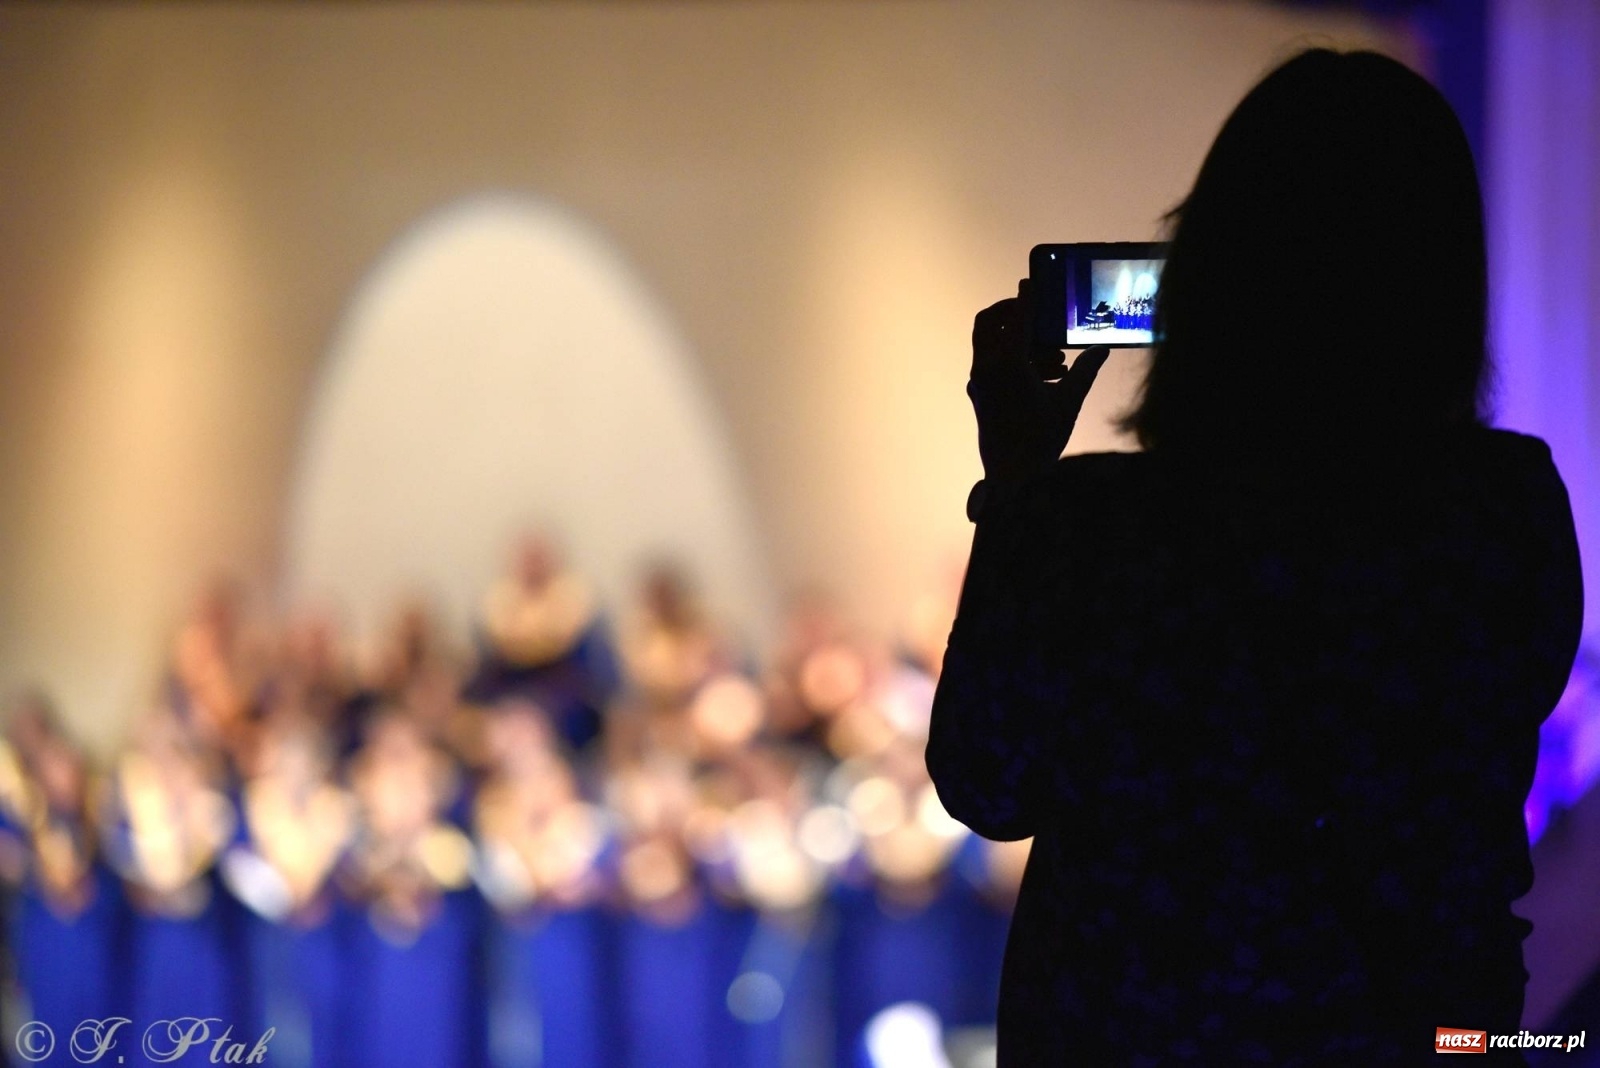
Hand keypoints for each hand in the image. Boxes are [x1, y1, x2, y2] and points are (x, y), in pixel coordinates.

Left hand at [968, 279, 1109, 487]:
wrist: (1013, 479)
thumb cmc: (1041, 440)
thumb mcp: (1069, 401)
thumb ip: (1086, 370)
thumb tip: (1102, 350)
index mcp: (1007, 364)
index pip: (1017, 318)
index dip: (1027, 297)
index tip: (1031, 281)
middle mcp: (986, 369)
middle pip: (988, 322)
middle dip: (1011, 313)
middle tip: (1035, 314)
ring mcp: (979, 383)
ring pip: (990, 344)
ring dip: (1018, 341)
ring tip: (1055, 359)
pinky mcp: (979, 396)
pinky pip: (991, 364)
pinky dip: (1012, 359)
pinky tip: (1045, 376)